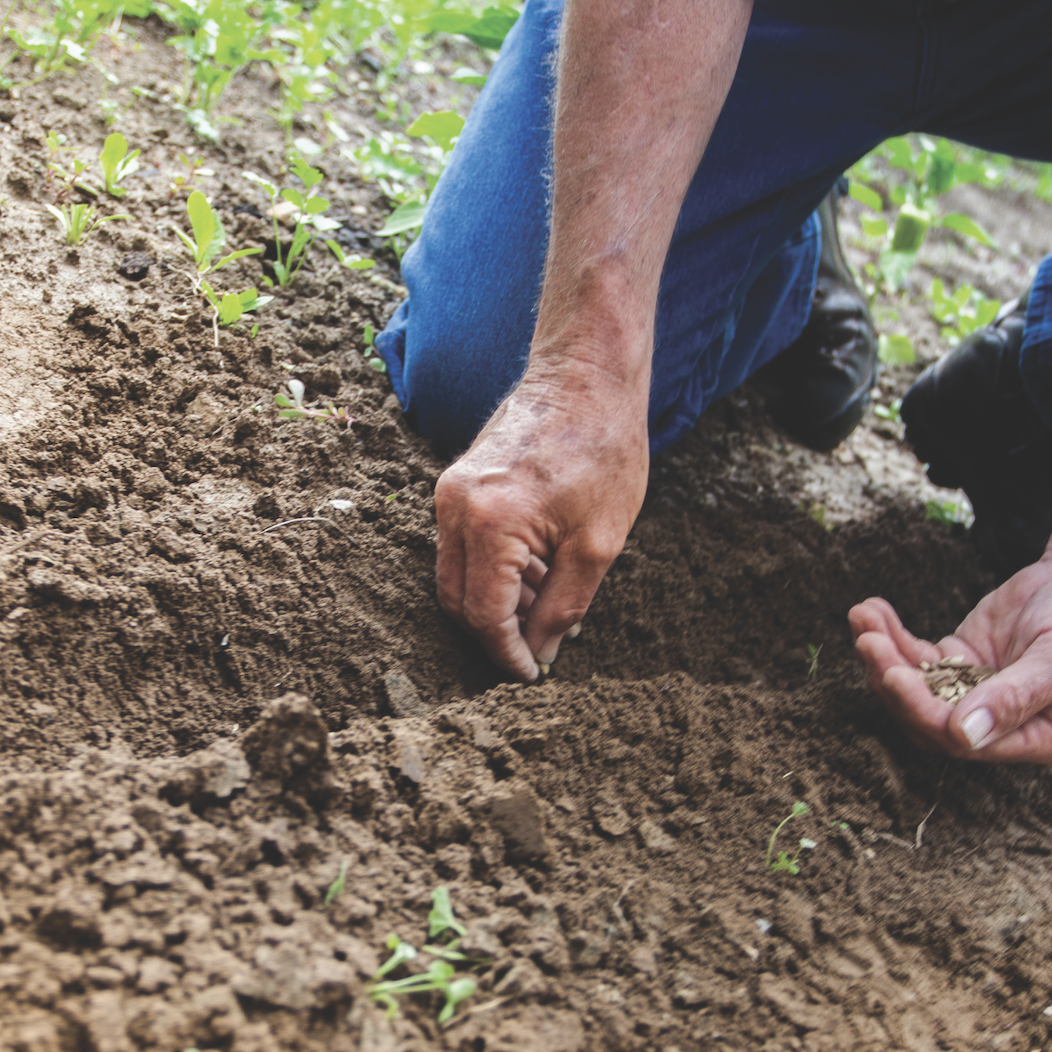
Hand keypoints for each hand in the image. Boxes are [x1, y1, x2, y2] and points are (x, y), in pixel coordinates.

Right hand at [433, 368, 648, 680]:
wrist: (585, 376)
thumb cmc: (603, 450)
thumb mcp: (598, 544)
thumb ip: (563, 607)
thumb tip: (540, 653)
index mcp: (490, 523)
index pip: (484, 615)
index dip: (506, 654)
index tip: (531, 675)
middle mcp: (455, 508)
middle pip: (457, 601)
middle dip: (495, 634)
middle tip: (538, 650)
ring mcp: (449, 493)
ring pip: (455, 576)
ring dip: (495, 602)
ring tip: (548, 605)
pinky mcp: (455, 484)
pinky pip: (461, 547)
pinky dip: (492, 571)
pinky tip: (537, 573)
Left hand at [848, 552, 1051, 763]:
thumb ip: (1015, 698)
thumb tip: (965, 736)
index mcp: (1033, 738)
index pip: (962, 740)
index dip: (923, 711)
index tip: (895, 675)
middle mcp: (997, 724)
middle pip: (927, 716)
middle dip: (892, 680)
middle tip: (868, 642)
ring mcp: (973, 691)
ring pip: (915, 686)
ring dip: (883, 656)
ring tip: (862, 618)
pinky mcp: (959, 659)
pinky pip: (916, 656)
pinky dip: (891, 635)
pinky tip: (871, 610)